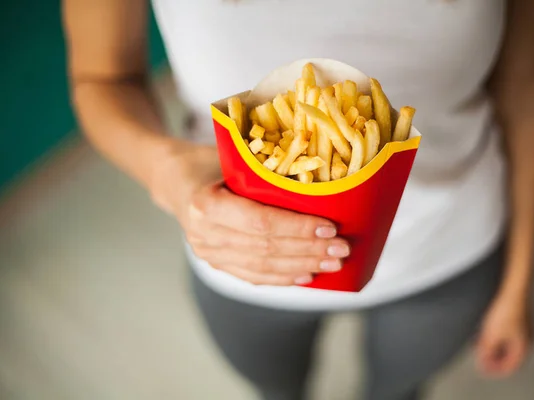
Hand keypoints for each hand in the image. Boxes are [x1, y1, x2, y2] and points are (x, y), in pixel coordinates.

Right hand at [149, 140, 349, 285]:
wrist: (175, 180)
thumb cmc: (209, 162)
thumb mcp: (231, 155)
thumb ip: (264, 170)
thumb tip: (321, 177)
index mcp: (205, 203)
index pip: (260, 222)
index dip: (297, 228)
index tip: (330, 228)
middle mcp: (203, 233)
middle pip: (266, 248)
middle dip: (309, 250)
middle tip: (342, 249)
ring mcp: (208, 252)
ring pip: (263, 267)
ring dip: (302, 267)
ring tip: (333, 263)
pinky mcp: (216, 263)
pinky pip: (253, 276)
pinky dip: (283, 277)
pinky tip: (307, 275)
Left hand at [475, 293, 533, 377]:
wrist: (516, 287)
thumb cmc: (507, 310)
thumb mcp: (491, 335)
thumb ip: (486, 351)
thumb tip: (483, 363)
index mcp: (524, 347)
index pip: (511, 367)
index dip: (495, 370)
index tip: (483, 368)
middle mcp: (529, 338)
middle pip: (511, 355)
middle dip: (494, 357)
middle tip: (481, 356)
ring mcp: (527, 326)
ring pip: (510, 342)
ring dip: (495, 345)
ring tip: (480, 343)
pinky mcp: (522, 315)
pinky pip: (509, 331)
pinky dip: (497, 335)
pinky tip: (486, 328)